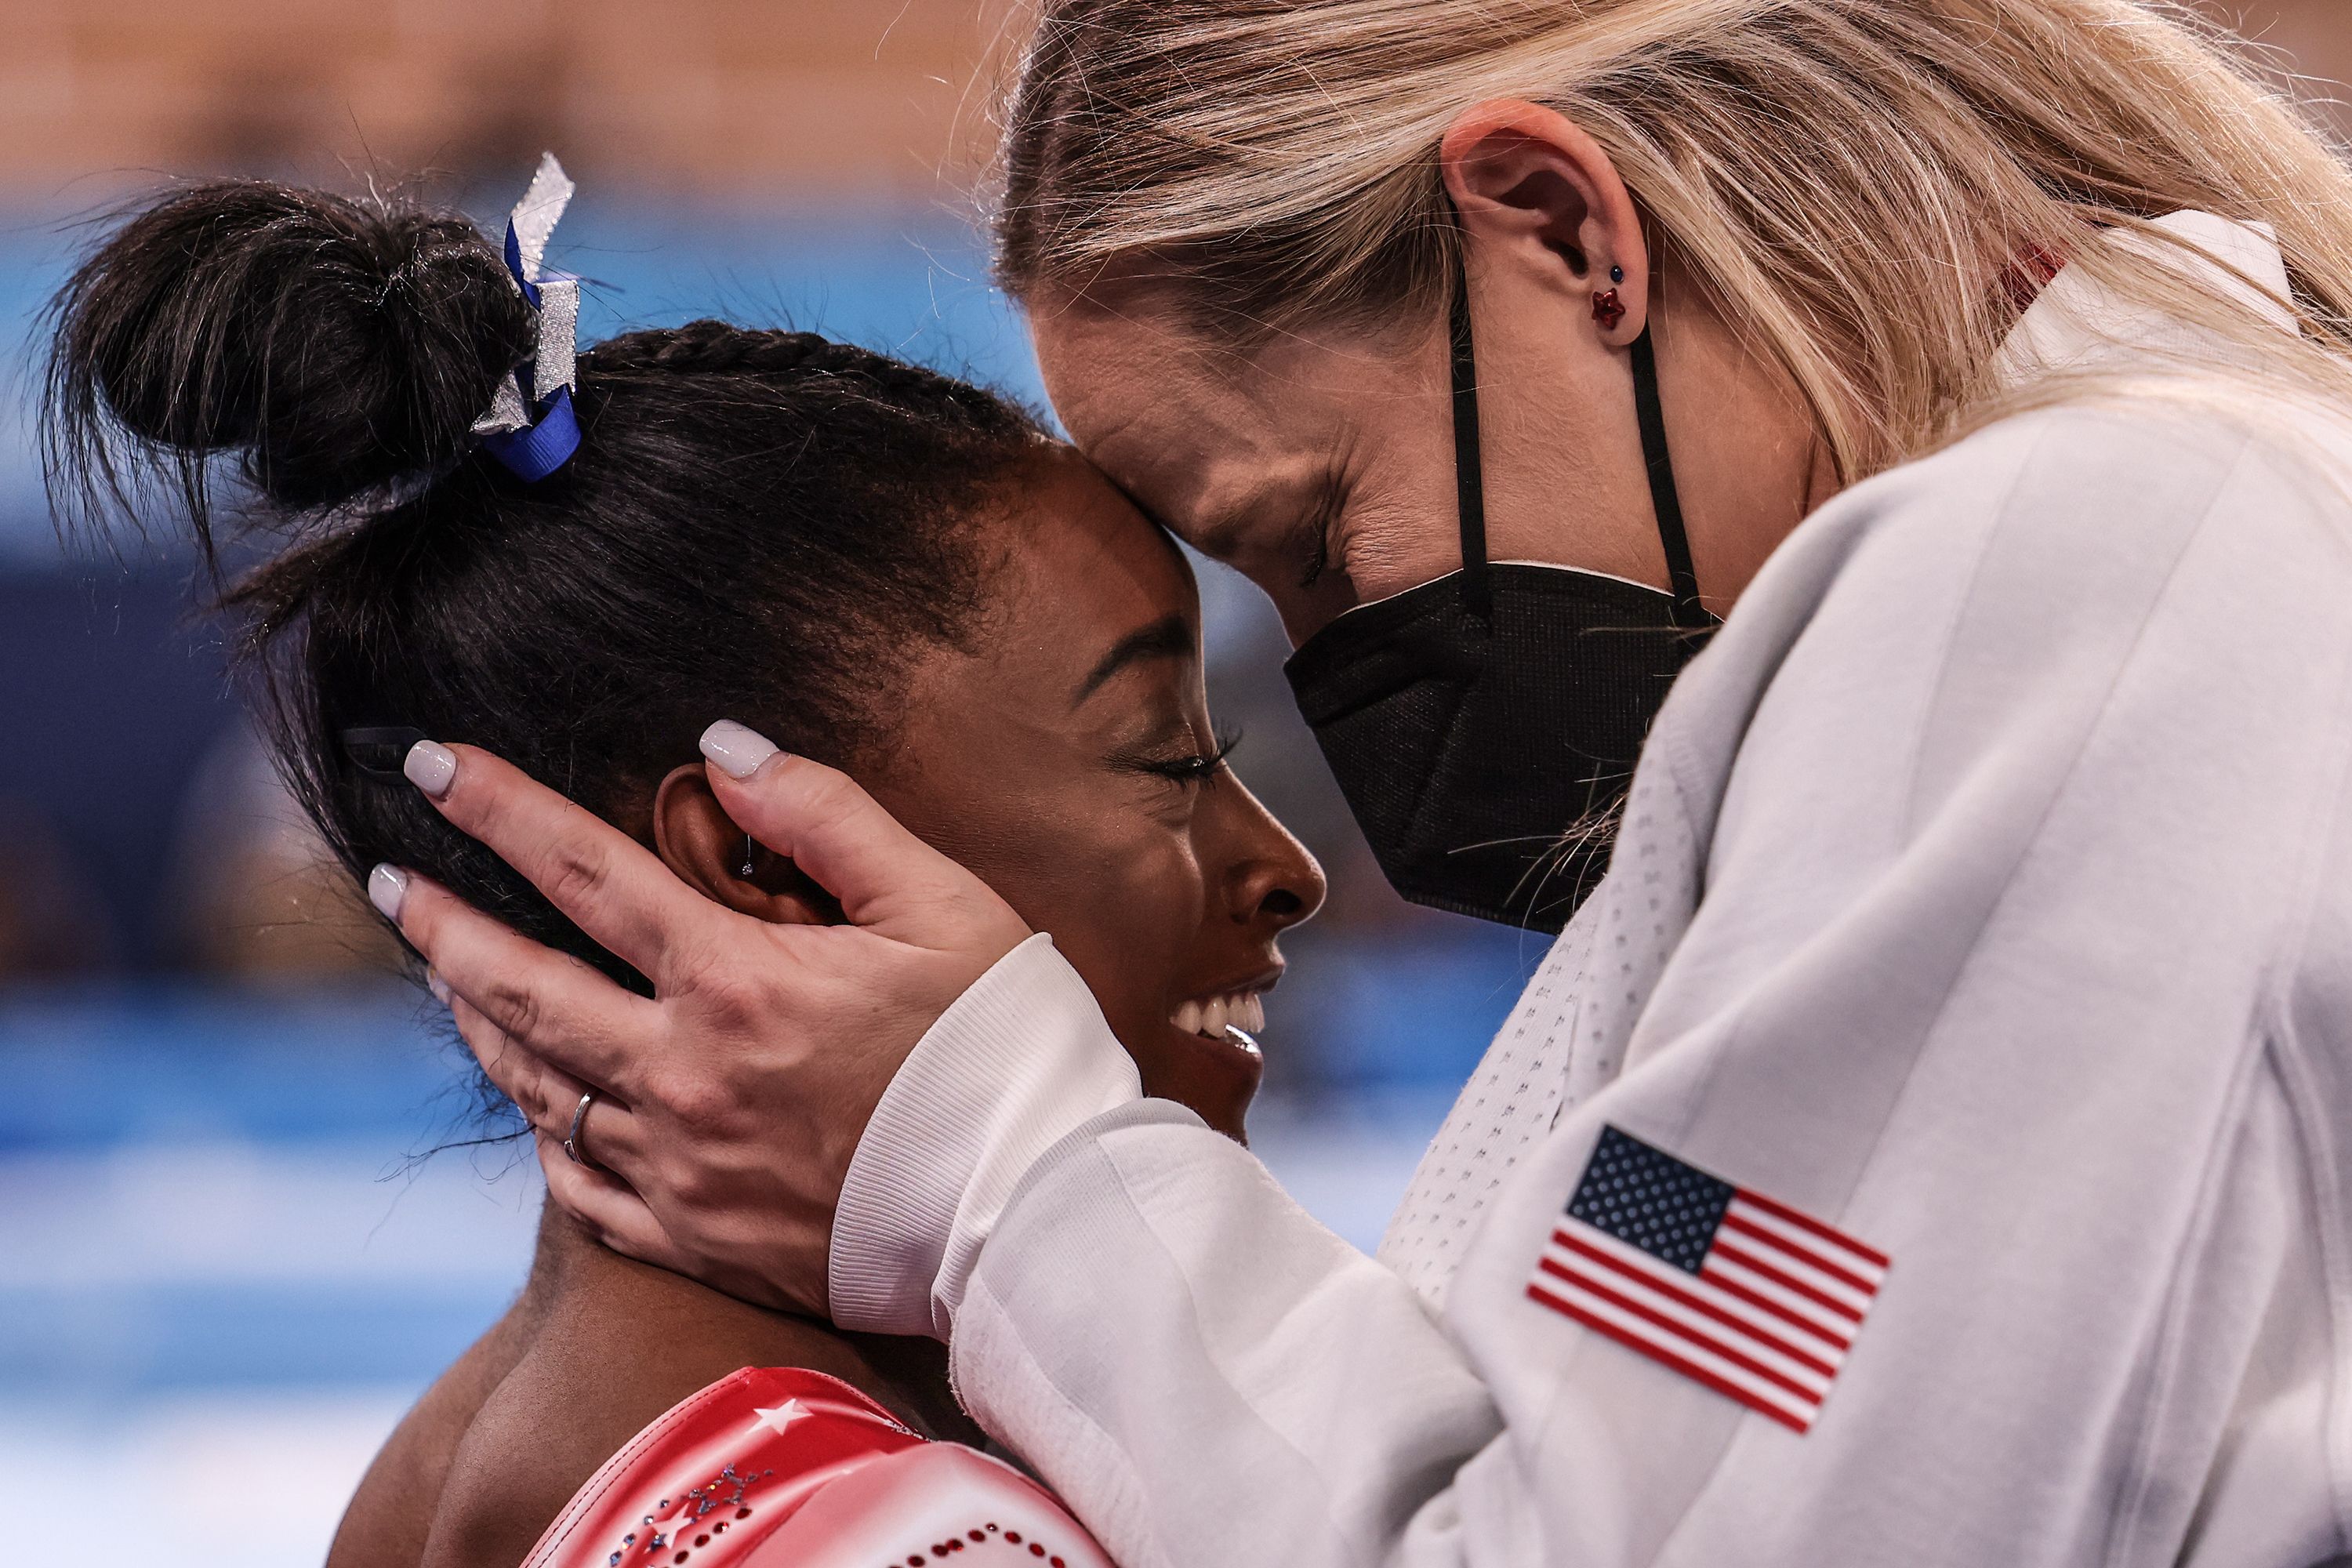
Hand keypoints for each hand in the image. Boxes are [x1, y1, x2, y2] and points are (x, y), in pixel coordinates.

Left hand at [375, 722, 1032, 1315]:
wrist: (1035, 1213)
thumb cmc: (1003, 1046)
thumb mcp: (941, 903)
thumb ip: (826, 815)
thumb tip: (725, 748)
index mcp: (739, 982)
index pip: (584, 873)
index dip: (500, 811)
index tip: (433, 765)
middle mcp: (685, 1076)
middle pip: (523, 988)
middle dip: (442, 926)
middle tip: (389, 883)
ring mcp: (681, 1167)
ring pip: (537, 1086)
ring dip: (481, 1021)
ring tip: (445, 976)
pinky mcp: (697, 1239)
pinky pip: (581, 1187)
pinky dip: (546, 1136)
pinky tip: (538, 1102)